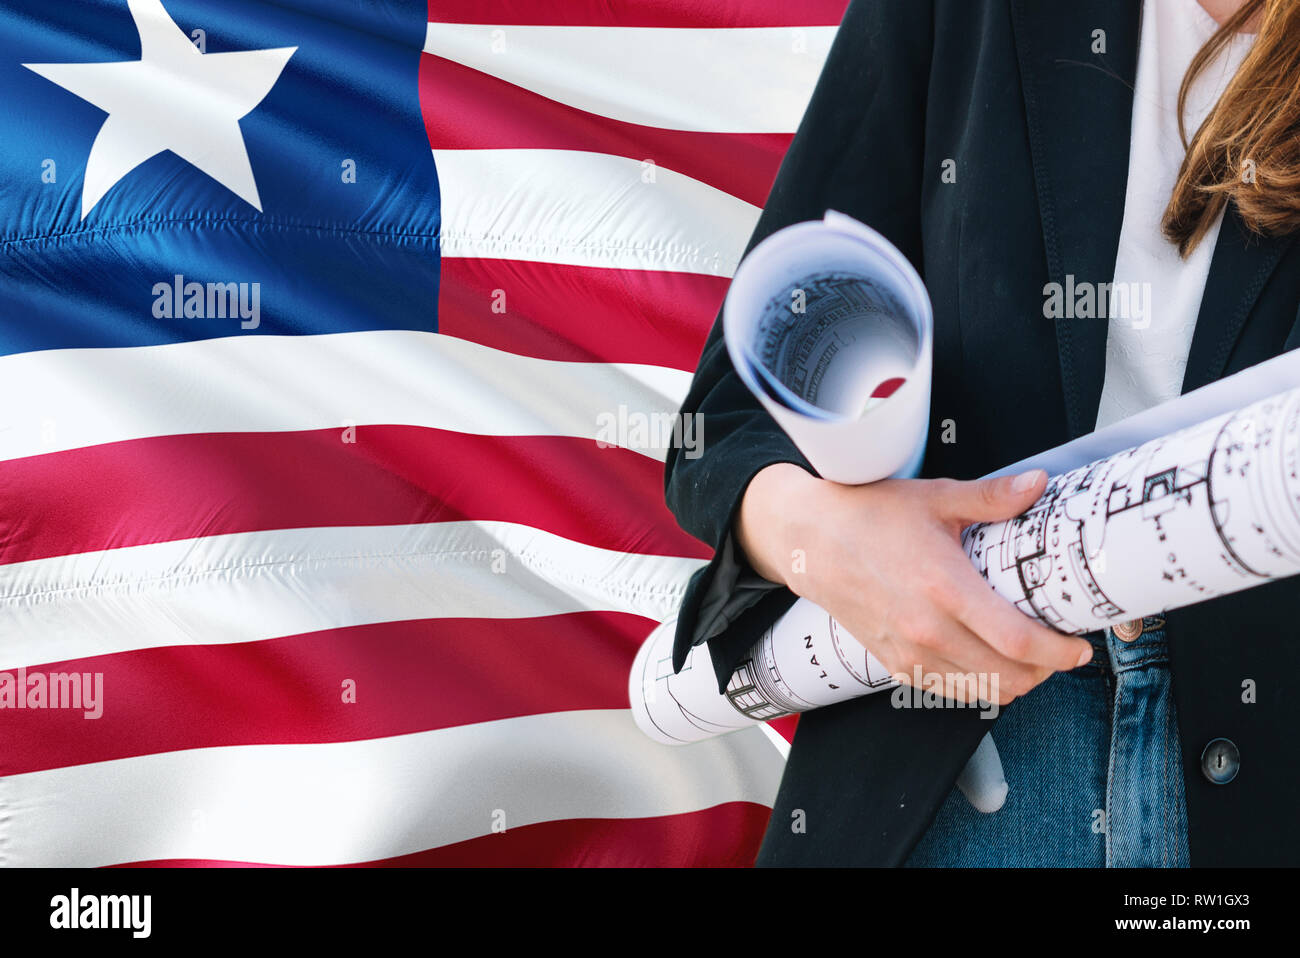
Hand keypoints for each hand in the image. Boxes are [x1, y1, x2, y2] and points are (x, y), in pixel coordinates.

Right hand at [735, 463, 1092, 704]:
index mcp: (945, 589)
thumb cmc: (867, 515)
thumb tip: (1038, 484)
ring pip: (982, 691)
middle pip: (1009, 676)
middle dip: (1046, 670)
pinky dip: (979, 685)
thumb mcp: (934, 498)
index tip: (1079, 646)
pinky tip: (988, 661)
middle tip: (1061, 651)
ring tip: (1029, 658)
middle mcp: (928, 630)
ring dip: (1015, 682)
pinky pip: (950, 691)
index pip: (1019, 641)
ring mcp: (909, 652)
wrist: (809, 540)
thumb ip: (991, 497)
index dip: (1059, 652)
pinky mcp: (894, 663)